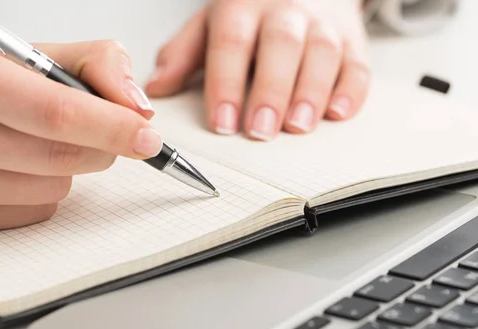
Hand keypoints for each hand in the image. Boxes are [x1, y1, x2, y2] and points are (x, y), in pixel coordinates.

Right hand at [0, 40, 159, 232]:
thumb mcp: (25, 52)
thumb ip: (94, 65)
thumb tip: (138, 110)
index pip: (59, 113)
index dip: (113, 126)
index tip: (148, 135)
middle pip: (66, 155)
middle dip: (103, 145)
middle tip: (101, 130)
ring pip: (59, 187)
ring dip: (70, 165)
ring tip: (30, 140)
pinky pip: (39, 211)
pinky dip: (46, 189)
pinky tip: (13, 167)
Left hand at [146, 0, 369, 139]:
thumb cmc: (250, 12)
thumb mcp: (210, 23)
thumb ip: (183, 54)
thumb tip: (155, 90)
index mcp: (241, 6)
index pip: (231, 43)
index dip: (225, 84)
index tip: (221, 123)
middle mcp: (284, 9)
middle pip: (279, 46)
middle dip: (271, 91)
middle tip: (260, 131)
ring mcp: (322, 21)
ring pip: (322, 52)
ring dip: (311, 92)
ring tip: (298, 127)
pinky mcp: (352, 37)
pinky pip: (357, 62)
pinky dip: (351, 90)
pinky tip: (337, 113)